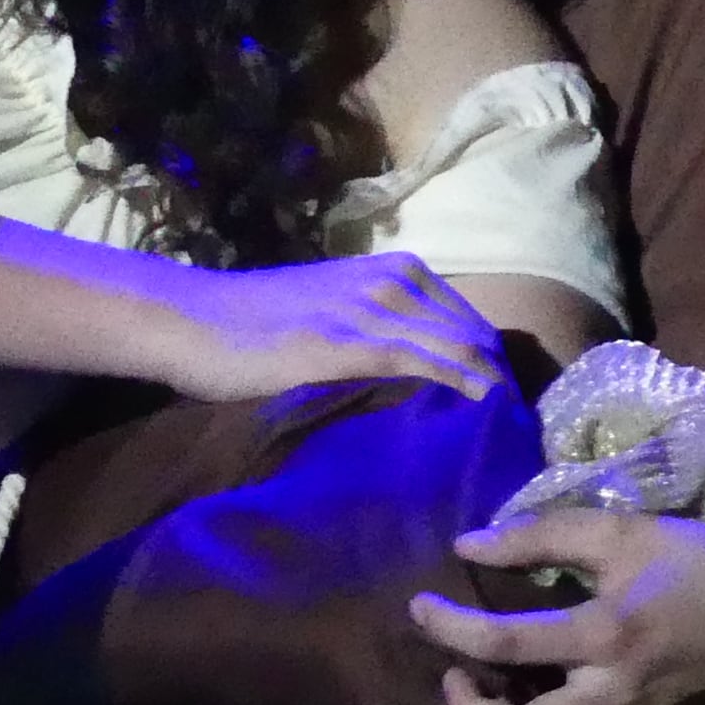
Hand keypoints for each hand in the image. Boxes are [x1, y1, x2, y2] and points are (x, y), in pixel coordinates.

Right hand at [122, 251, 505, 404]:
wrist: (189, 319)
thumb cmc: (256, 322)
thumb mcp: (338, 310)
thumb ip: (382, 328)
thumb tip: (425, 372)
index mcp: (399, 272)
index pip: (471, 321)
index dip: (492, 363)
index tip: (507, 406)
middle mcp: (396, 281)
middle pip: (475, 335)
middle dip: (499, 378)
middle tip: (515, 428)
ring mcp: (373, 308)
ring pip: (460, 347)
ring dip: (488, 387)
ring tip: (504, 432)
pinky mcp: (348, 343)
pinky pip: (424, 363)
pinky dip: (458, 387)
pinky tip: (476, 412)